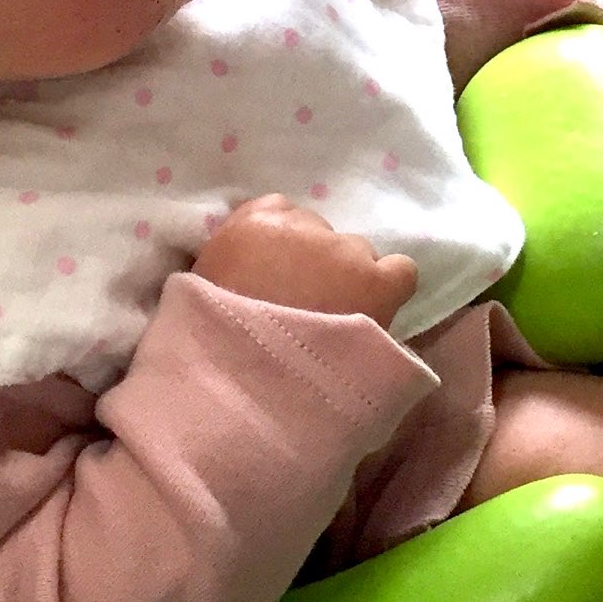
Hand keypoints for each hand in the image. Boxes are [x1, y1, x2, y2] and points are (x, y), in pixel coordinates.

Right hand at [191, 195, 419, 324]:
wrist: (248, 386)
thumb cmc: (212, 345)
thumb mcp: (202, 291)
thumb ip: (233, 263)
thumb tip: (256, 263)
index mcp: (251, 225)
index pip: (281, 214)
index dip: (283, 253)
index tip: (278, 282)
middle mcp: (300, 225)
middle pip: (320, 237)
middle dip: (316, 269)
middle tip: (305, 310)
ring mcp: (342, 251)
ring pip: (357, 256)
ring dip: (348, 282)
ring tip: (335, 325)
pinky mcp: (376, 281)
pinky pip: (400, 272)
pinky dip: (390, 289)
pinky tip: (375, 315)